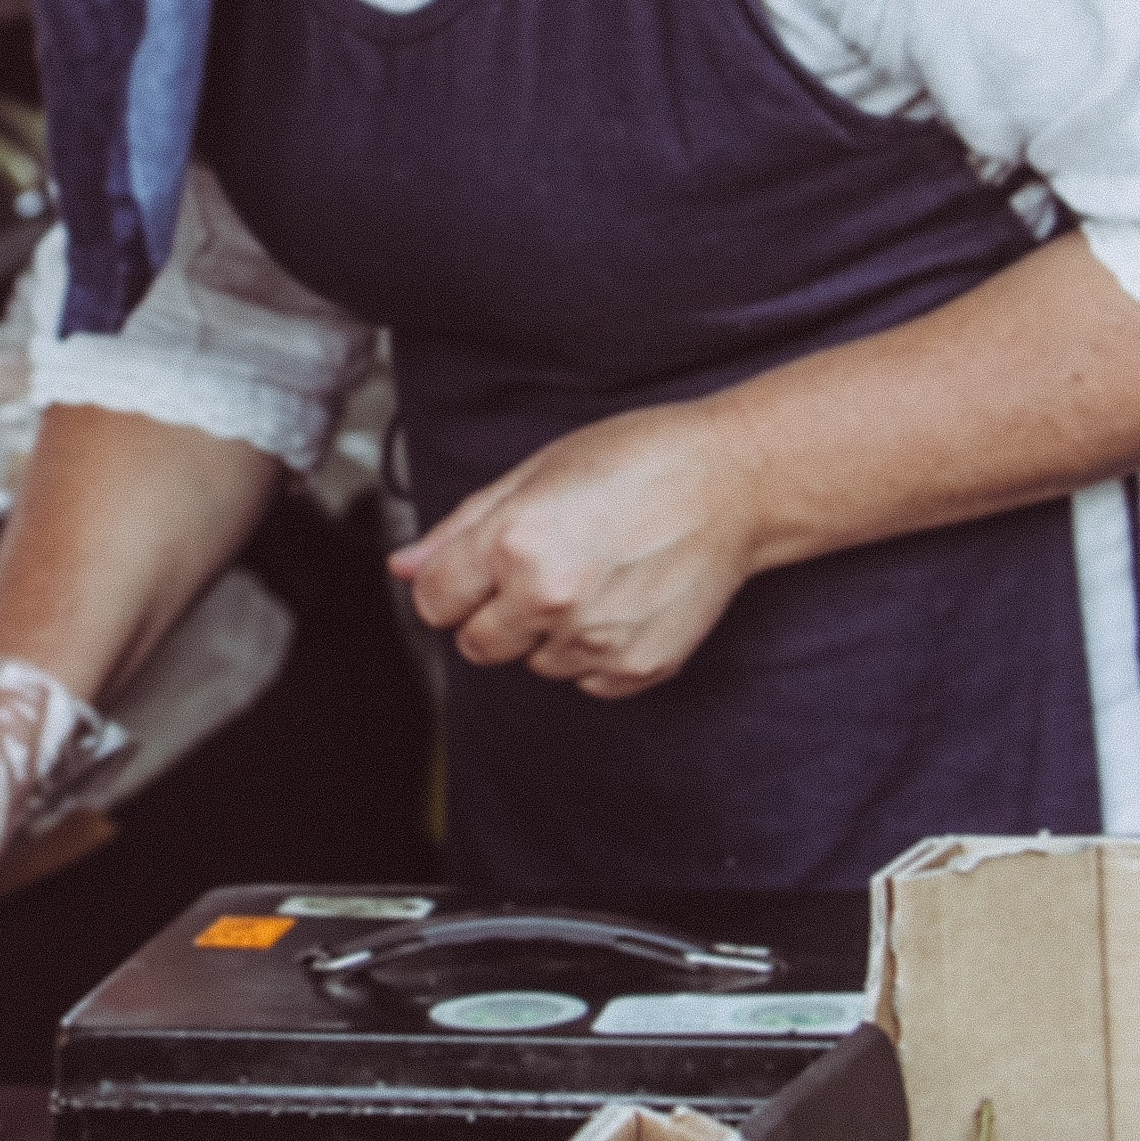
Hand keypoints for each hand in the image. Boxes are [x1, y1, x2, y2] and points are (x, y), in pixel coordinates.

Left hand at [388, 396, 765, 699]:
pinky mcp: (635, 667)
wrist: (736, 481)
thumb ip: (460, 529)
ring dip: (547, 632)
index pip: (432, 602)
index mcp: (512, 545)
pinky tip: (621, 600)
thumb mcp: (535, 473)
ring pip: (532, 663)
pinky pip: (584, 680)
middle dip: (493, 612)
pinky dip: (593, 651)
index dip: (450, 583)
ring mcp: (595, 640)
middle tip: (543, 566)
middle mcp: (549, 600)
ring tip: (595, 574)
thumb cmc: (639, 460)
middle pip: (475, 644)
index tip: (477, 567)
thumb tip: (403, 567)